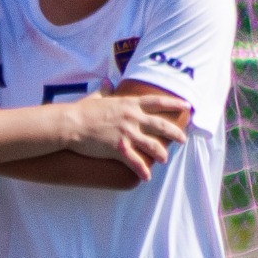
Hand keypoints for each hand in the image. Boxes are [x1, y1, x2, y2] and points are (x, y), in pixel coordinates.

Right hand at [62, 93, 191, 180]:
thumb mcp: (97, 97)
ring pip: (153, 146)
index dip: (174, 104)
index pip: (158, 102)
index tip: (187, 106)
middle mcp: (133, 118)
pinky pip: (135, 162)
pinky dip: (142, 171)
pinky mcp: (119, 148)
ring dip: (162, 154)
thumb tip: (107, 81)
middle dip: (175, 133)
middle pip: (161, 125)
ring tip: (165, 159)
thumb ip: (105, 90)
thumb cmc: (82, 110)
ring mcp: (127, 133)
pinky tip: (146, 177)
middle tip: (182, 139)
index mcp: (129, 104)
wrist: (70, 124)